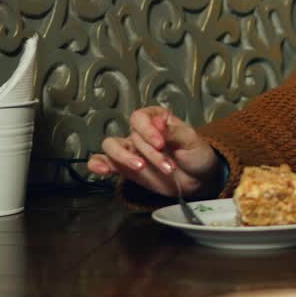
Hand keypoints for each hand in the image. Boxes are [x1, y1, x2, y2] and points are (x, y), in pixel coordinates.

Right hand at [86, 106, 219, 198]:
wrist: (198, 179)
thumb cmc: (195, 154)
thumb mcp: (191, 141)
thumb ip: (174, 132)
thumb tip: (158, 123)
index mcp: (156, 118)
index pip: (140, 118)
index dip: (147, 130)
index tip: (161, 144)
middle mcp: (140, 132)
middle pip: (131, 136)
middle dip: (149, 153)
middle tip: (168, 167)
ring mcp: (130, 150)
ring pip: (111, 146)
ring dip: (123, 157)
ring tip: (140, 168)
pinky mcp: (123, 168)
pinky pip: (102, 162)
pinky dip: (97, 165)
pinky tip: (102, 171)